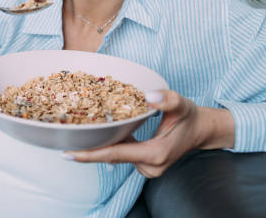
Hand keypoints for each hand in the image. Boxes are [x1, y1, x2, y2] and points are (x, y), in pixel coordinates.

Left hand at [65, 90, 234, 177]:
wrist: (202, 130)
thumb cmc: (190, 116)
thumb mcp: (181, 103)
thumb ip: (167, 99)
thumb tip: (148, 95)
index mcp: (155, 154)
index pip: (116, 154)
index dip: (91, 154)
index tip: (69, 153)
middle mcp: (149, 166)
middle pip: (112, 156)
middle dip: (89, 149)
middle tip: (63, 141)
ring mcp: (147, 168)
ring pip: (116, 156)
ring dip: (99, 146)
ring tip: (76, 134)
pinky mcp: (145, 165)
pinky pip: (122, 154)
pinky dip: (111, 145)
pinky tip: (98, 134)